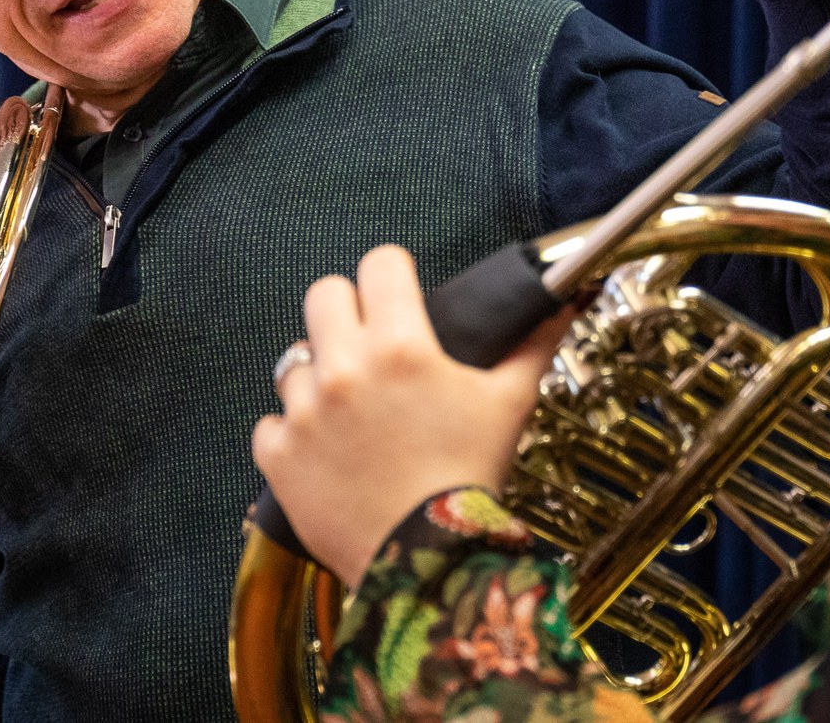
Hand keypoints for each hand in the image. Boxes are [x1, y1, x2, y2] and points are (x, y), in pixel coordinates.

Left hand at [251, 246, 566, 584]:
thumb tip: (558, 304)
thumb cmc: (470, 479)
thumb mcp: (508, 405)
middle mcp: (344, 369)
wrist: (429, 565)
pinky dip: (293, 434)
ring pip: (294, 361)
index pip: (380, 264)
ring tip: (352, 413)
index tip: (399, 296)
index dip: (393, 275)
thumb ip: (530, 345)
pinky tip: (327, 453)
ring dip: (319, 379)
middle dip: (347, 311)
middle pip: (325, 295)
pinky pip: (271, 422)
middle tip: (369, 343)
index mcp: (400, 347)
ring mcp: (304, 412)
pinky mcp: (277, 454)